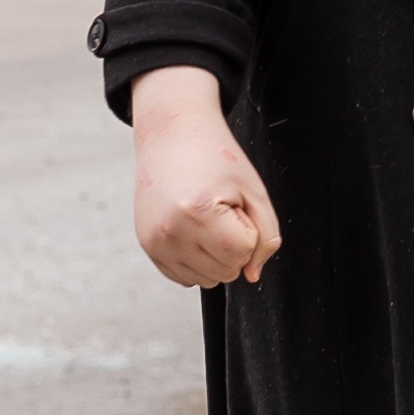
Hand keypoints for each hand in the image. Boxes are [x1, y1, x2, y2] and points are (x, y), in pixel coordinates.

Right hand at [129, 68, 282, 290]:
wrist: (172, 135)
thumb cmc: (213, 156)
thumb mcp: (254, 189)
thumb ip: (266, 236)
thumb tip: (253, 274)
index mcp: (199, 211)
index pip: (243, 253)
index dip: (249, 230)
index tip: (236, 206)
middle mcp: (171, 230)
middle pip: (226, 271)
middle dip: (234, 245)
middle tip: (221, 210)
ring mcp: (156, 241)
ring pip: (206, 279)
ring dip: (215, 256)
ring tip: (206, 218)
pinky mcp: (147, 246)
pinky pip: (183, 276)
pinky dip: (196, 261)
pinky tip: (194, 230)